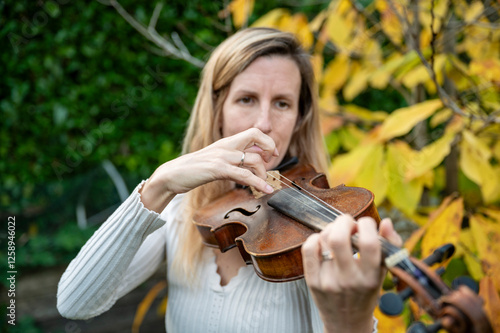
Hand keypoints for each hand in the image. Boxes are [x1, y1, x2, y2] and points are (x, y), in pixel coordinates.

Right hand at [140, 128, 278, 211]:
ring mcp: (222, 156)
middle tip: (271, 164)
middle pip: (257, 135)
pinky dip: (258, 183)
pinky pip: (244, 175)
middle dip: (270, 148)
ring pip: (254, 159)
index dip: (267, 141)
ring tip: (263, 185)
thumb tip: (250, 162)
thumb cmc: (193, 170)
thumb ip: (232, 159)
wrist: (172, 175)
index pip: (254, 132)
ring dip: (263, 174)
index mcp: (226, 142)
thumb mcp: (216, 160)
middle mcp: (226, 145)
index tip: (271, 155)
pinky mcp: (218, 169)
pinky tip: (265, 189)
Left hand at [301, 215, 401, 332]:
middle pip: (338, 238)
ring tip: (338, 233)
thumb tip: (387, 222)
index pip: (368, 243)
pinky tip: (323, 242)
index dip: (367, 224)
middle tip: (349, 223)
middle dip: (344, 221)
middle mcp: (348, 279)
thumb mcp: (383, 272)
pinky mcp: (312, 280)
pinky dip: (315, 238)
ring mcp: (327, 280)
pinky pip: (308, 249)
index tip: (366, 224)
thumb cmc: (366, 292)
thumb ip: (389, 245)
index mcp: (370, 277)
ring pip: (323, 240)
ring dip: (332, 228)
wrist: (346, 322)